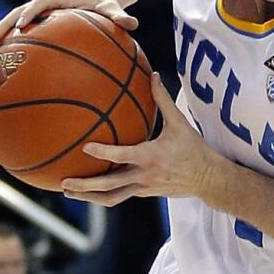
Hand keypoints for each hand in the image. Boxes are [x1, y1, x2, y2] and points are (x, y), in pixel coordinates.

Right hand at [0, 0, 133, 45]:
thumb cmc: (105, 5)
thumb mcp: (113, 9)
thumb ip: (120, 16)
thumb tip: (132, 23)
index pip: (40, 3)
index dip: (30, 12)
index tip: (22, 25)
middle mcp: (45, 3)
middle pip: (19, 11)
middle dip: (5, 23)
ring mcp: (38, 12)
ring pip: (14, 20)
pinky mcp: (37, 22)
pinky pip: (20, 31)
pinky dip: (7, 40)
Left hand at [62, 74, 216, 204]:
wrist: (208, 179)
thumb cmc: (194, 149)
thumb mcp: (180, 123)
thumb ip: (163, 99)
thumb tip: (153, 75)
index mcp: (150, 157)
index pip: (122, 156)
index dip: (103, 152)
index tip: (86, 147)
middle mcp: (143, 175)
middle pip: (109, 185)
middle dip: (85, 186)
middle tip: (64, 183)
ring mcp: (142, 188)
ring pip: (111, 197)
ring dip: (89, 196)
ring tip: (68, 192)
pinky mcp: (144, 193)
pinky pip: (119, 196)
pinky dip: (101, 194)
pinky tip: (88, 190)